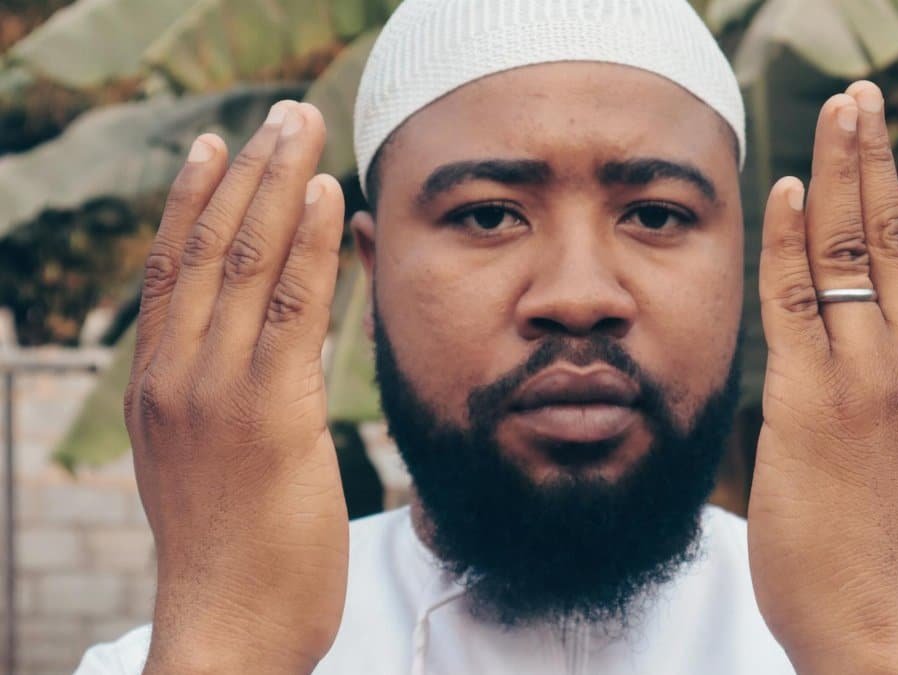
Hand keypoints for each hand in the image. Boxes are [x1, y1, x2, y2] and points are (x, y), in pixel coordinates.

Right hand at [124, 100, 347, 672]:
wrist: (229, 627)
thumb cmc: (233, 555)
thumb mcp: (208, 464)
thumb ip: (223, 403)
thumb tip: (263, 357)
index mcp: (157, 388)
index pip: (171, 272)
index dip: (192, 201)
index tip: (216, 147)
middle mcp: (176, 377)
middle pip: (206, 249)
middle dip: (245, 173)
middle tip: (279, 116)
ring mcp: (216, 392)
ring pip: (242, 264)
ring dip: (276, 186)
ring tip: (300, 127)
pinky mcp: (269, 414)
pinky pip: (289, 309)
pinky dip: (305, 245)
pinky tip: (323, 197)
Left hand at [748, 81, 897, 673]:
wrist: (876, 622)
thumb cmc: (895, 551)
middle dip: (879, 159)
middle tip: (864, 98)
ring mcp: (867, 380)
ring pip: (853, 252)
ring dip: (841, 173)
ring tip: (837, 113)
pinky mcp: (809, 401)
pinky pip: (797, 300)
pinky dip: (794, 239)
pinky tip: (790, 190)